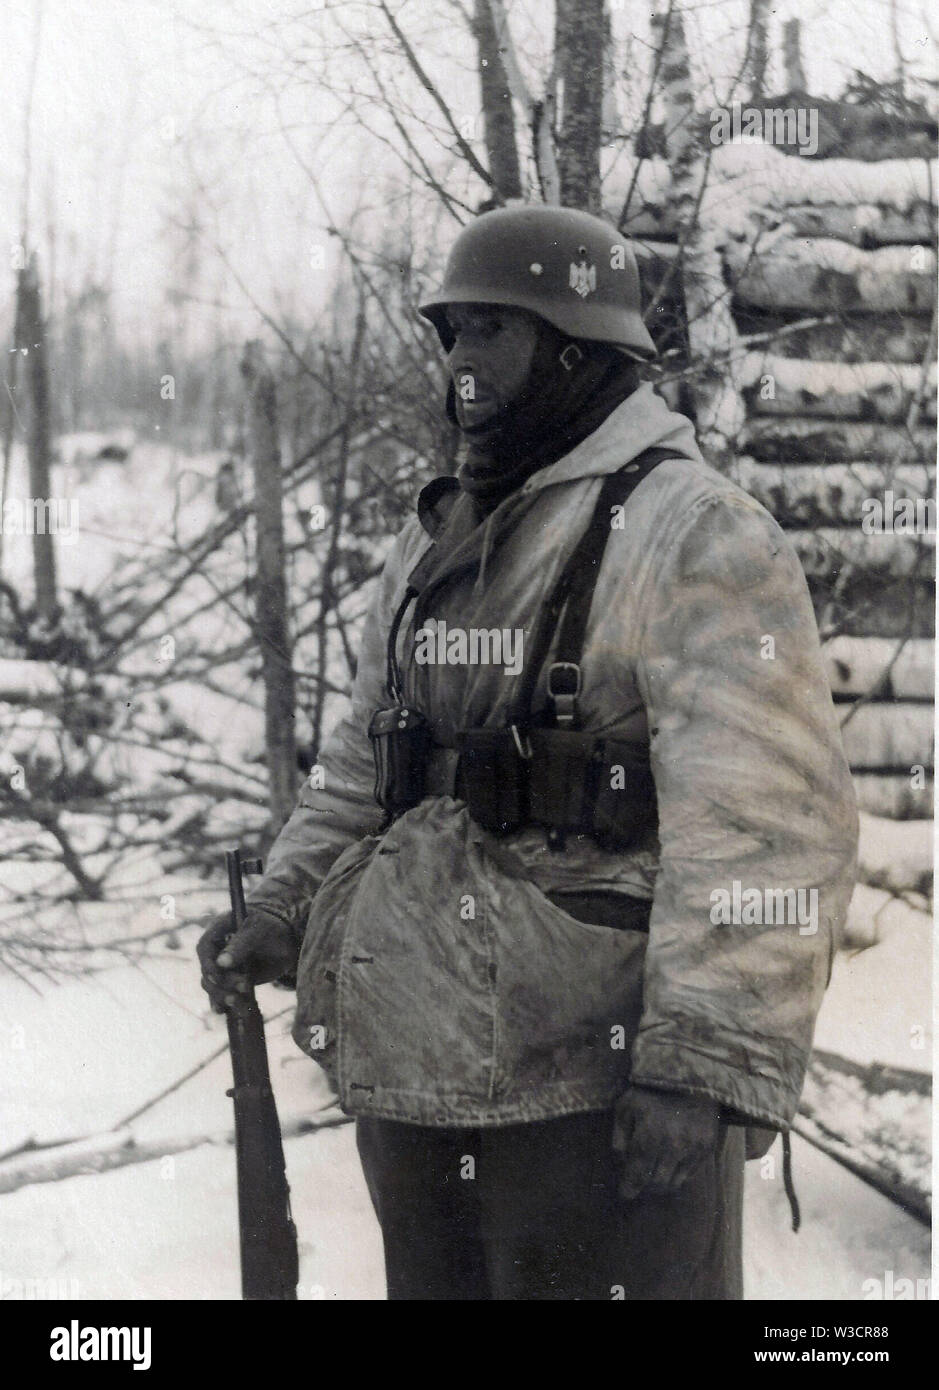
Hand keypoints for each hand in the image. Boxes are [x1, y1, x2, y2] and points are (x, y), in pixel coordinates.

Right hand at [197, 907, 297, 1012]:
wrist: (286, 940)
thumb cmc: (271, 927)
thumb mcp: (259, 930)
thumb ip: (242, 944)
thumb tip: (221, 963)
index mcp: (218, 931)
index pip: (204, 948)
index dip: (208, 963)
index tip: (218, 974)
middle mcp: (215, 951)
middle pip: (208, 971)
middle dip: (223, 983)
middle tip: (244, 987)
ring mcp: (222, 968)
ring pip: (213, 986)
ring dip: (224, 996)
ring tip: (241, 1004)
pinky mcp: (230, 982)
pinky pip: (221, 995)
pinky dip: (223, 1004)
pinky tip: (225, 1012)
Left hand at [612, 1085, 720, 1200]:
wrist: (689, 1074)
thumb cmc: (651, 1090)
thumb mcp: (626, 1106)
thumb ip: (620, 1137)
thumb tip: (621, 1163)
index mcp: (650, 1135)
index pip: (637, 1175)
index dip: (629, 1189)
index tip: (625, 1194)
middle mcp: (673, 1146)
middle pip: (656, 1183)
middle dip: (644, 1187)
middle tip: (639, 1183)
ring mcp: (693, 1148)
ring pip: (674, 1183)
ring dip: (661, 1184)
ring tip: (654, 1177)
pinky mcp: (707, 1147)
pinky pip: (690, 1174)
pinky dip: (678, 1175)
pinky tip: (670, 1165)